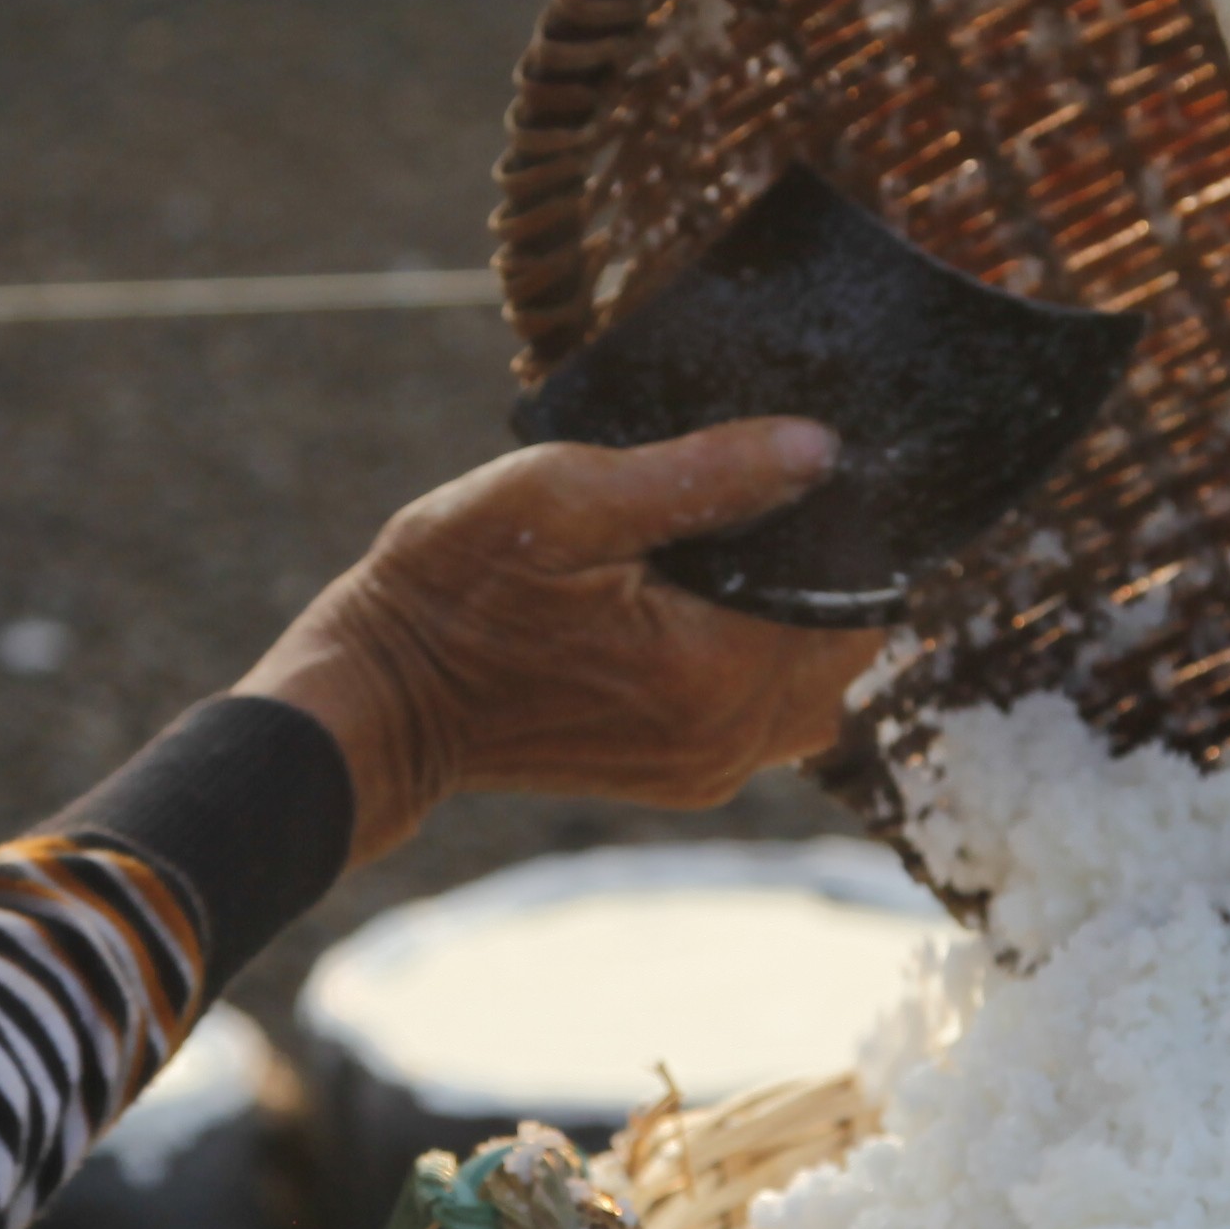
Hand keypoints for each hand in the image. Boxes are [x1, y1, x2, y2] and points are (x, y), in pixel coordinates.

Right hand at [247, 423, 881, 861]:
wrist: (379, 697)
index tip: (799, 474)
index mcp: (713, 670)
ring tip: (727, 560)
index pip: (850, 596)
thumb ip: (705, 473)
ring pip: (816, 690)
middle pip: (848, 649)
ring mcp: (707, 771)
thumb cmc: (455, 585)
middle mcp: (728, 739)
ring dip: (795, 624)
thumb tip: (821, 449)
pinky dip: (760, 663)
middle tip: (755, 509)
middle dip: (824, 577)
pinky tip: (702, 610)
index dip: (839, 527)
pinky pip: (768, 719)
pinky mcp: (683, 779)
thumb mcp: (569, 497)